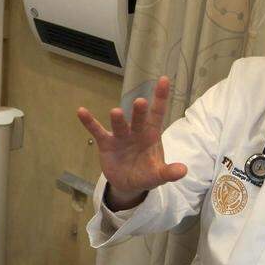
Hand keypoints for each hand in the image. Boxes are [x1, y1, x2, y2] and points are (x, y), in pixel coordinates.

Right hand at [77, 76, 187, 208]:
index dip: (161, 98)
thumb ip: (168, 172)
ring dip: (118, 120)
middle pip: (139, 119)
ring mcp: (121, 136)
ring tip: (115, 112)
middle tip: (140, 102)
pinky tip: (81, 111)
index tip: (164, 80)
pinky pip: (97, 131)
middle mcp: (136, 131)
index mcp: (151, 135)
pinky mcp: (106, 144)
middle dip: (139, 111)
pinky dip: (89, 122)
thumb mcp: (158, 175)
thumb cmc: (146, 173)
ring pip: (120, 126)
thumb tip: (183, 171)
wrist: (128, 184)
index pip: (157, 114)